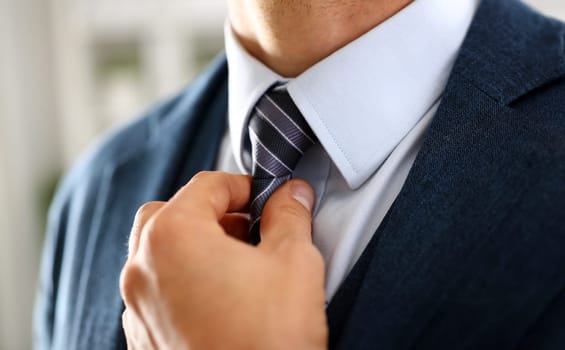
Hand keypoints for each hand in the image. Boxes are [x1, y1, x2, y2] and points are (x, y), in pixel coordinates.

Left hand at [119, 171, 327, 349]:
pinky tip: (219, 297)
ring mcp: (138, 307)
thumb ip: (290, 216)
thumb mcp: (294, 262)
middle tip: (247, 225)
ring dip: (193, 244)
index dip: (242, 186)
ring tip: (236, 261)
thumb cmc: (270, 339)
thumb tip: (292, 195)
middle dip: (209, 211)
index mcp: (173, 238)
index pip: (206, 186)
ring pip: (157, 253)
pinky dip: (181, 279)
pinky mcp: (144, 337)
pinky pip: (156, 290)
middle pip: (169, 213)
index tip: (265, 198)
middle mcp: (143, 269)